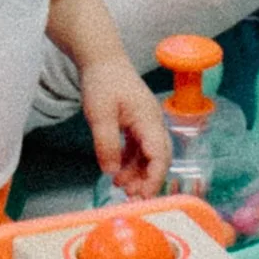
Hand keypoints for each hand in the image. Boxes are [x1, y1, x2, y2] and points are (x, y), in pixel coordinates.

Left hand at [81, 55, 170, 199]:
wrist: (102, 59)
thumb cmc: (103, 82)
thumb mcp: (100, 114)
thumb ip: (107, 144)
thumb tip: (112, 172)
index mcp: (148, 119)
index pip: (159, 155)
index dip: (154, 179)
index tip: (143, 196)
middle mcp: (152, 123)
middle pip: (159, 158)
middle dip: (148, 180)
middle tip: (132, 198)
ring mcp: (146, 123)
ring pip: (149, 155)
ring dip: (138, 173)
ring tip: (121, 187)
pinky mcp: (137, 123)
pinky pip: (139, 148)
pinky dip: (131, 162)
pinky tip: (118, 172)